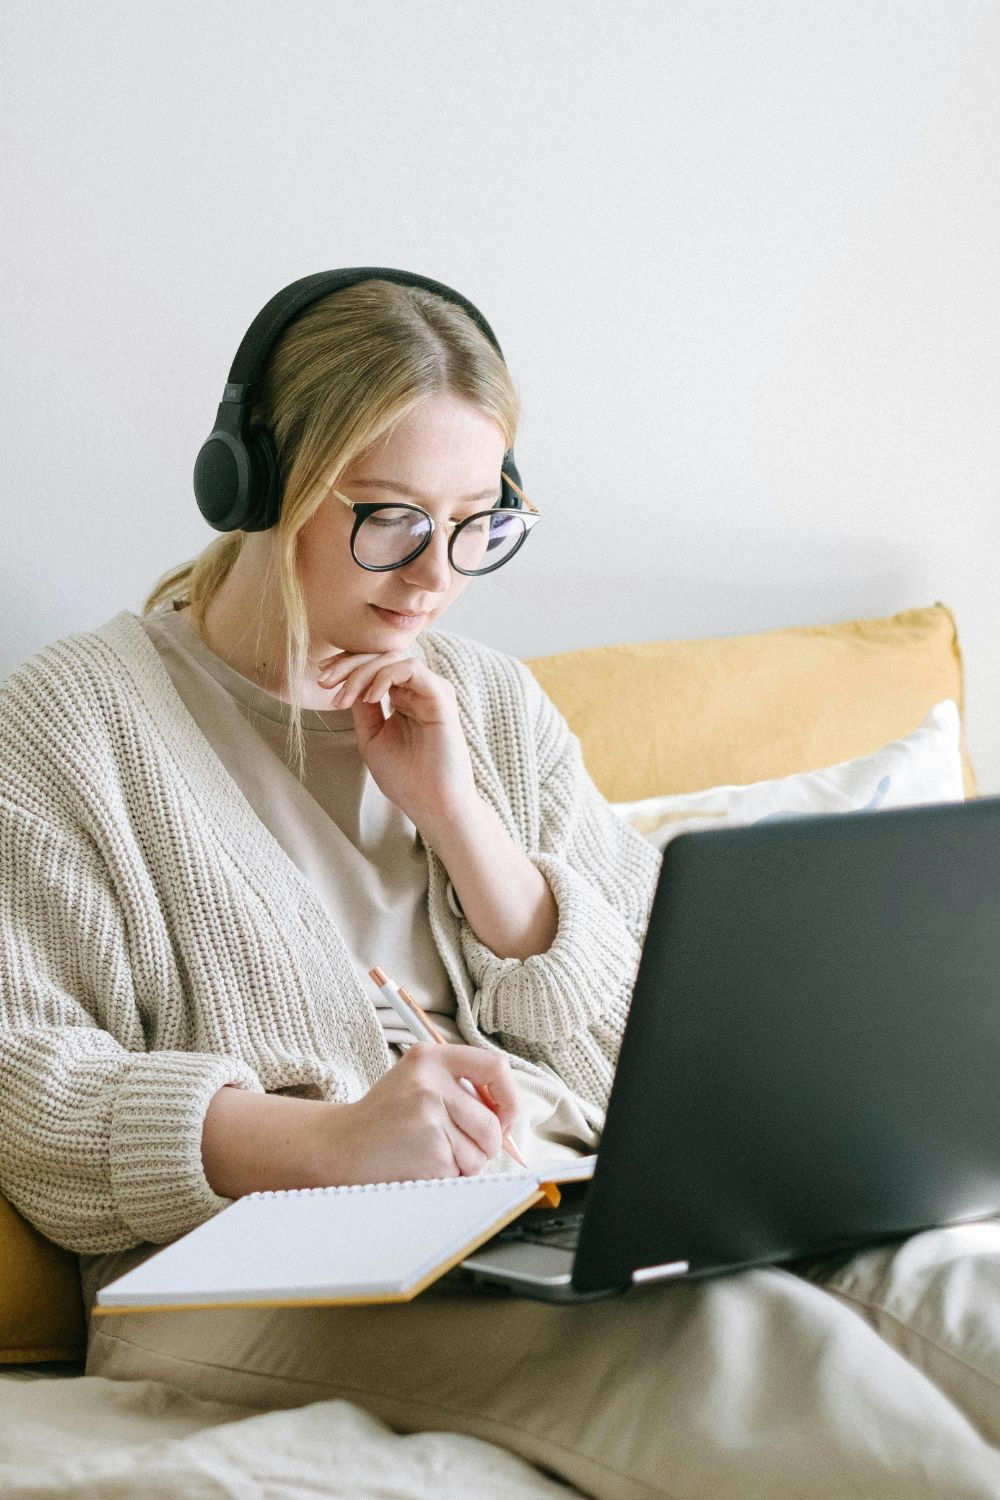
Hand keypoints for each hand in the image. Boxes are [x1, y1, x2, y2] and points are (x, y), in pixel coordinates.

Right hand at [316, 1042, 520, 1183]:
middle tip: (462, 1147)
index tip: (503, 1116)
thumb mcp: (418, 1081)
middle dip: (487, 1145)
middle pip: (492, 1122)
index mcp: (431, 1058)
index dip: (509, 1096)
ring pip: (481, 1152)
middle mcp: (430, 1082)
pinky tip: (421, 1164)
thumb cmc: (385, 1117)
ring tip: (433, 1153)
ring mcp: (429, 1117)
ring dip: (465, 1163)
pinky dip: (448, 1176)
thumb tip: (509, 1116)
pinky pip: (461, 1171)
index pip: (495, 1066)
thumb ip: (460, 1087)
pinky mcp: (429, 1150)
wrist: (341, 1146)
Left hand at [317, 648, 478, 832]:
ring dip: (361, 672)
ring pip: (393, 658)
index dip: (347, 666)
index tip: (322, 679)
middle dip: (347, 664)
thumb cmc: (406, 778)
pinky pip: (410, 668)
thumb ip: (363, 708)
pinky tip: (369, 698)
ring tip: (343, 697)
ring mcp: (431, 691)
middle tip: (324, 681)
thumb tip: (346, 680)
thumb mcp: (371, 737)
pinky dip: (384, 676)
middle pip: (381, 656)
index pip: (375, 666)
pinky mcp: (440, 696)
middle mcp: (419, 690)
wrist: (431, 804)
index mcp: (404, 698)